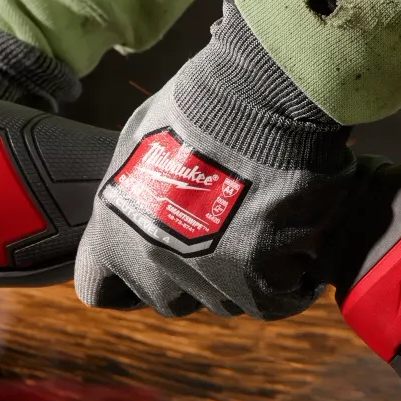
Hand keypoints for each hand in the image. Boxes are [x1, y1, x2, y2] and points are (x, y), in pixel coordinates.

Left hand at [74, 0, 355, 318]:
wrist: (255, 99)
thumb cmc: (200, 106)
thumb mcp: (140, 142)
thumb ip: (138, 195)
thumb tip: (154, 208)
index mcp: (112, 231)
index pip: (98, 288)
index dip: (126, 281)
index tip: (152, 264)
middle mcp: (150, 264)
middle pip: (169, 299)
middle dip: (191, 276)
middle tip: (222, 231)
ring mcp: (203, 279)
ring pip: (226, 300)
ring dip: (244, 274)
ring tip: (268, 224)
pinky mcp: (256, 283)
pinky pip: (276, 298)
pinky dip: (292, 277)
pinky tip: (302, 242)